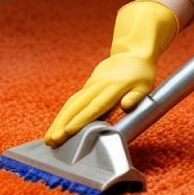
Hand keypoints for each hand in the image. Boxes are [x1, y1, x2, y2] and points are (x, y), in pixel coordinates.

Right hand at [44, 0, 178, 146]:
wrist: (132, 53)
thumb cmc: (140, 73)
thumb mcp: (145, 85)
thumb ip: (135, 97)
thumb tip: (126, 106)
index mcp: (113, 89)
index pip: (95, 107)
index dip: (81, 120)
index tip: (68, 132)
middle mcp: (98, 87)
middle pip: (76, 107)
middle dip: (62, 125)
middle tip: (51, 141)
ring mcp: (91, 86)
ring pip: (71, 104)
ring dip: (58, 121)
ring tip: (48, 138)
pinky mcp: (88, 86)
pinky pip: (73, 101)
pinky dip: (63, 114)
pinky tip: (56, 126)